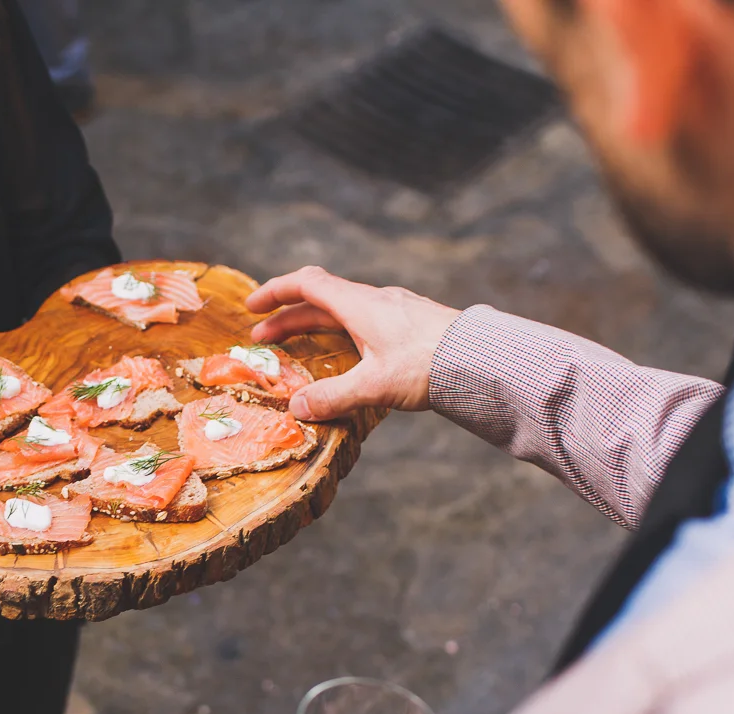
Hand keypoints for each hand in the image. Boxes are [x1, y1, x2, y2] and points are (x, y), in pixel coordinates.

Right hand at [245, 266, 462, 420]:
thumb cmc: (427, 365)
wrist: (481, 359)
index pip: (307, 284)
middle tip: (264, 340)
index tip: (253, 307)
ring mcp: (396, 311)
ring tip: (299, 348)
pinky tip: (347, 355)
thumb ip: (332, 397)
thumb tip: (297, 408)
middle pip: (321, 301)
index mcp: (359, 305)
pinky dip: (342, 333)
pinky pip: (366, 322)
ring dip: (315, 326)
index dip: (275, 292)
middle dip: (288, 319)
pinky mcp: (412, 325)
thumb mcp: (373, 385)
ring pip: (344, 312)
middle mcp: (375, 301)